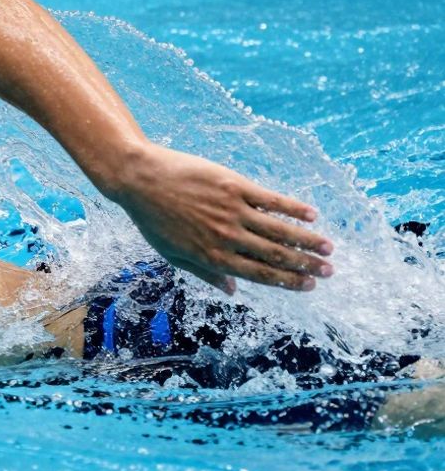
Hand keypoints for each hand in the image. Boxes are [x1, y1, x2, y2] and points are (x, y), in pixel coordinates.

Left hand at [107, 144, 333, 293]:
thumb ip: (205, 273)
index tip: (309, 285)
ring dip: (308, 241)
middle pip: (275, 256)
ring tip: (329, 248)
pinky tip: (312, 215)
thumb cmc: (152, 219)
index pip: (259, 274)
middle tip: (330, 271)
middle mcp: (226, 238)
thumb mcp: (172, 254)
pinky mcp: (234, 186)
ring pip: (280, 230)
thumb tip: (233, 290)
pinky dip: (294, 208)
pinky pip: (271, 200)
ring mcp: (232, 211)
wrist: (139, 179)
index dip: (288, 282)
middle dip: (306, 266)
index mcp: (212, 257)